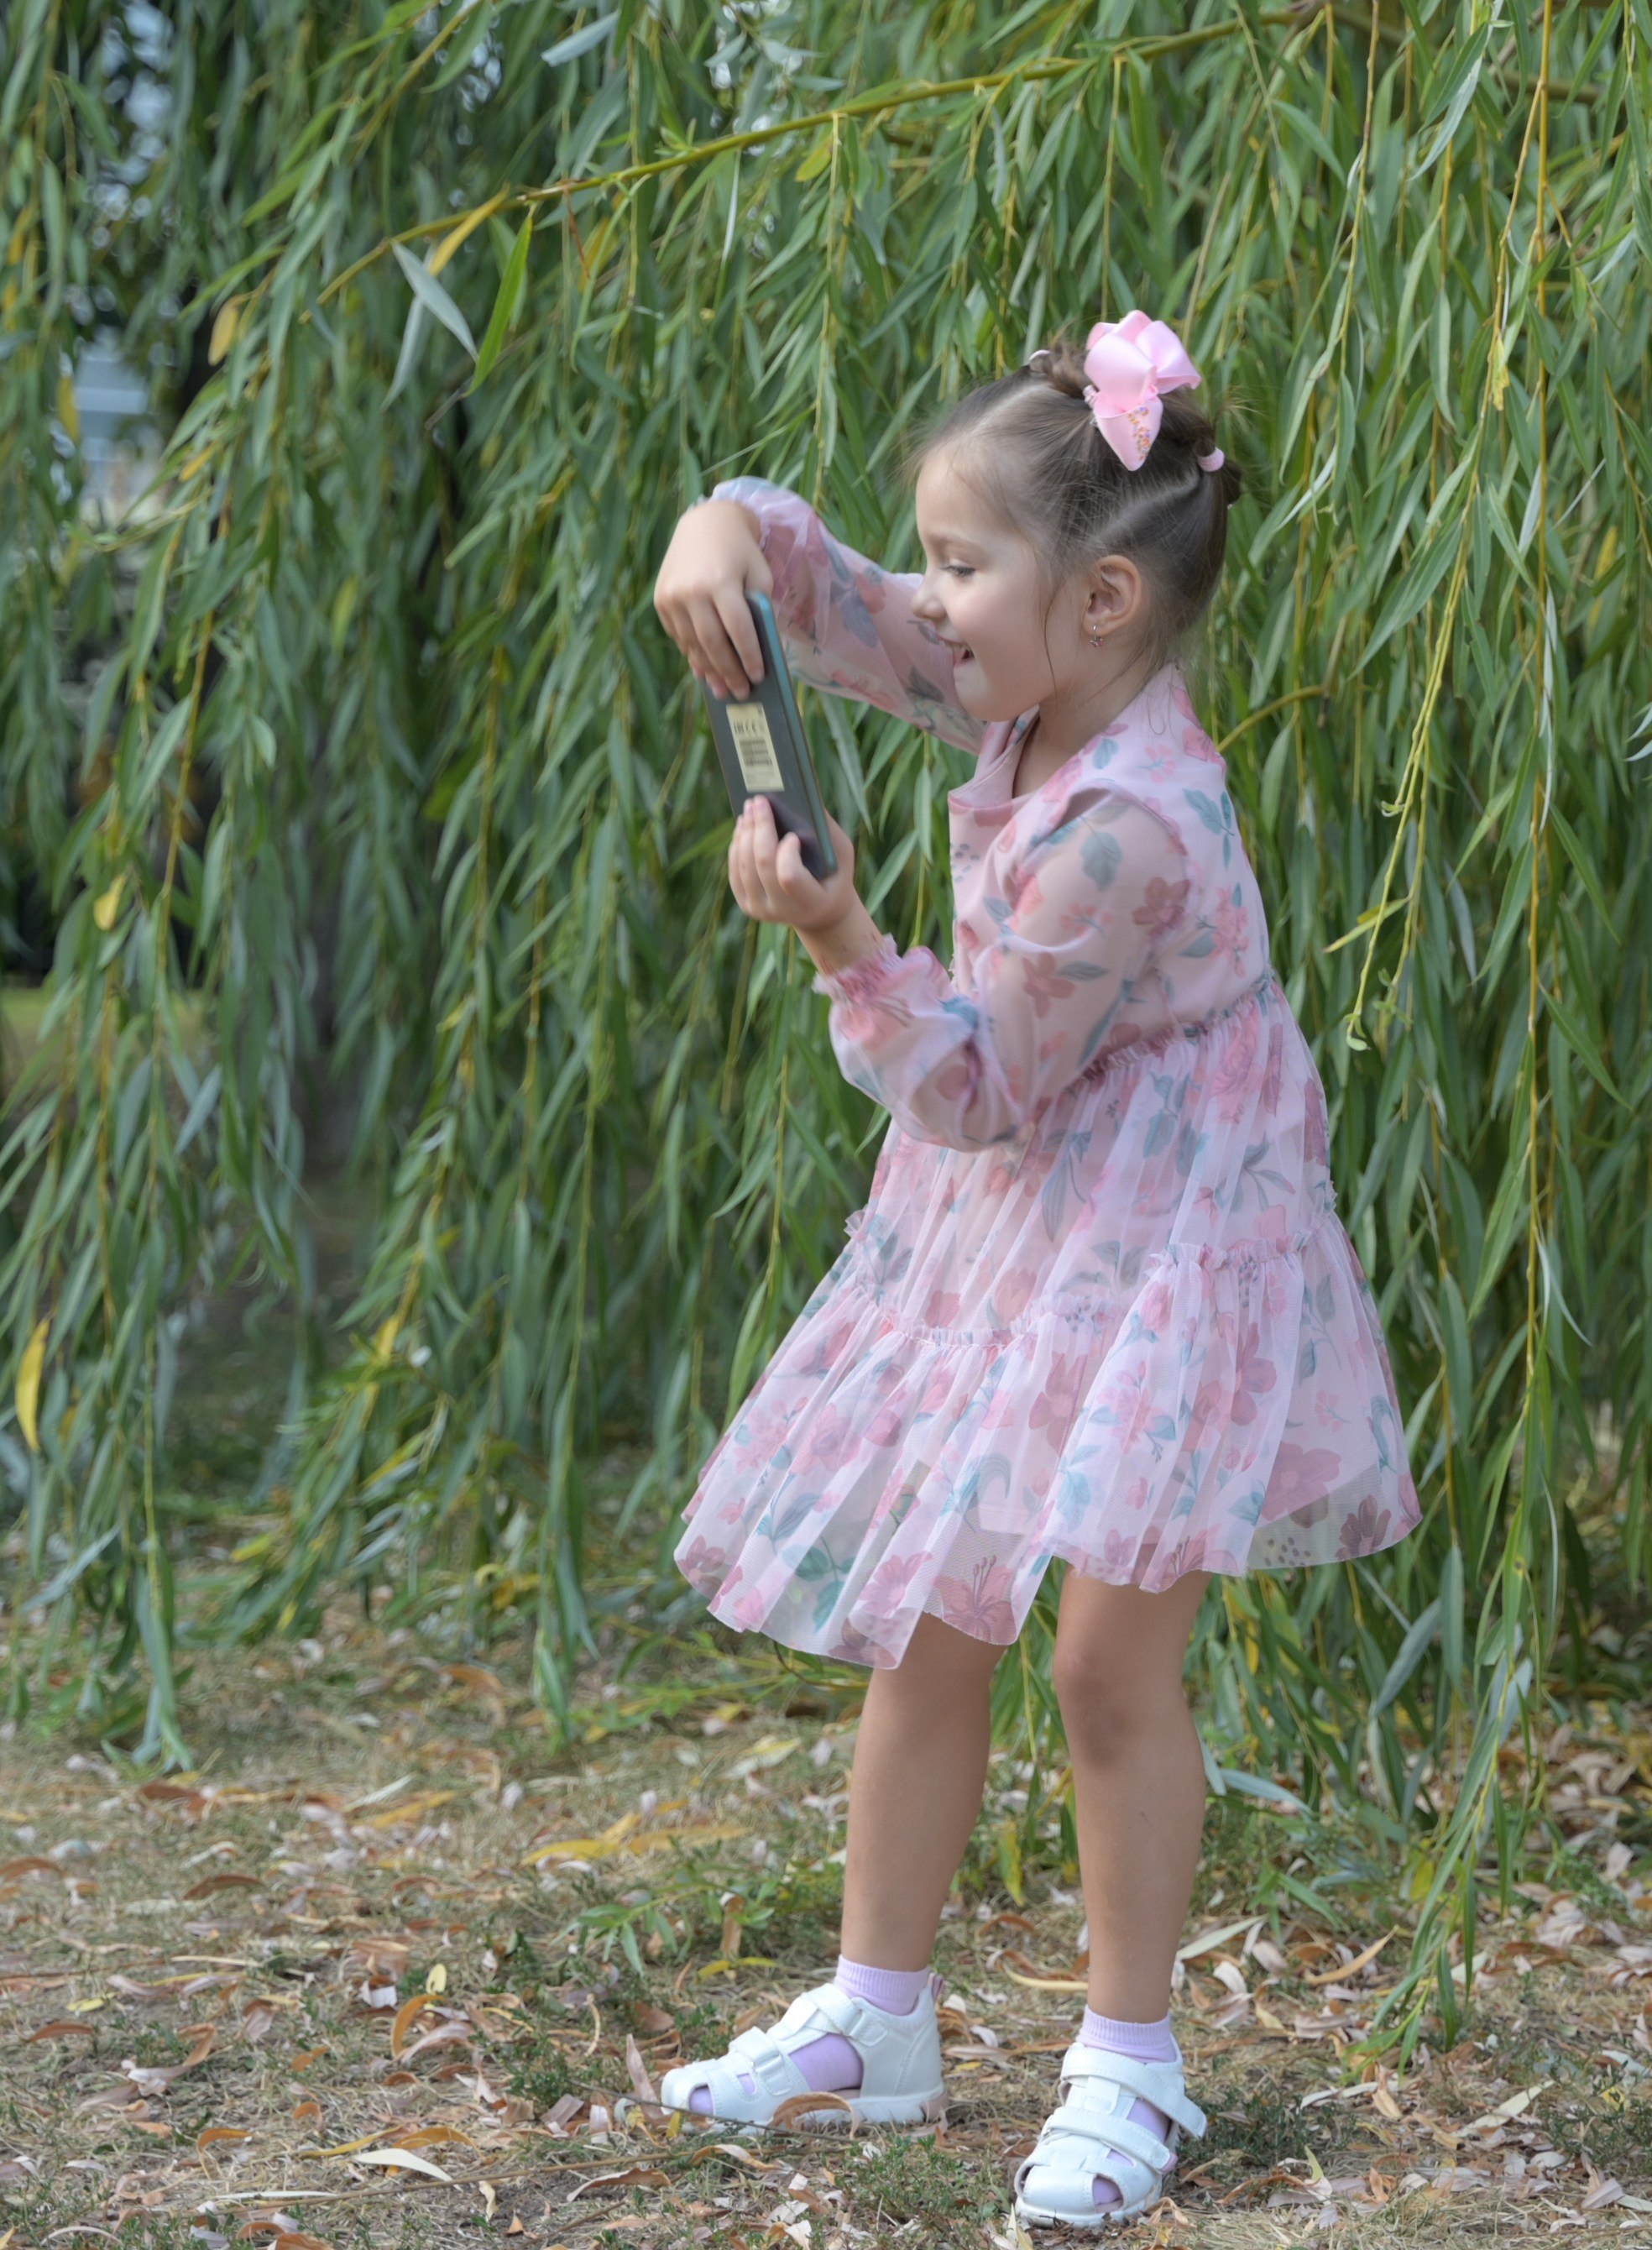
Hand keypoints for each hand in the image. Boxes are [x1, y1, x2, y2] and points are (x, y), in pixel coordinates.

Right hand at [654, 498, 774, 698]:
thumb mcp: (759, 575)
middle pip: (712, 642)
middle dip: (729, 671)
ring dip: (709, 669)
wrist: (704, 524)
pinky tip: (705, 669)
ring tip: (723, 689)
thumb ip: (758, 611)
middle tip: (741, 691)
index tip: (758, 676)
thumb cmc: (740, 552)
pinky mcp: (660, 600)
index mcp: (720, 581)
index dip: (749, 656)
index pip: (737, 629)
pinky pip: (679, 635)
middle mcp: (691, 590)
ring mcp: (671, 596)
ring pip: (692, 643)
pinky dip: (693, 653)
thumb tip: (750, 654)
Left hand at [729, 799, 864, 936]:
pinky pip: (735, 872)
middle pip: (763, 865)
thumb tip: (803, 796)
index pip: (789, 876)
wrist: (820, 912)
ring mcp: (761, 910)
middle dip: (761, 828)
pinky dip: (737, 846)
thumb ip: (826, 830)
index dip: (787, 853)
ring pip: (745, 866)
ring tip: (749, 809)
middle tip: (759, 801)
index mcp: (811, 902)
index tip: (793, 836)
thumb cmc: (834, 875)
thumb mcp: (841, 855)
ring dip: (745, 833)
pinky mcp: (746, 905)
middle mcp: (782, 910)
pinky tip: (743, 828)